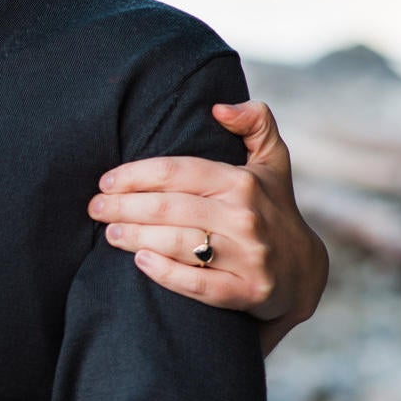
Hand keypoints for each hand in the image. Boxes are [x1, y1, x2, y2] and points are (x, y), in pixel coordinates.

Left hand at [88, 100, 327, 326]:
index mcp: (243, 182)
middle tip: (95, 208)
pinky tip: (140, 262)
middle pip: (168, 208)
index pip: (175, 172)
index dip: (134, 175)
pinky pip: (198, 284)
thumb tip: (219, 107)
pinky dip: (166, 273)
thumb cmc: (273, 208)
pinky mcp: (248, 292)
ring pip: (178, 244)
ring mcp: (248, 256)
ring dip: (136, 237)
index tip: (105, 182)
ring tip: (109, 233)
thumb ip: (255, 123)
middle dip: (123, 207)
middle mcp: (246, 217)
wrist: (305, 271)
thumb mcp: (272, 161)